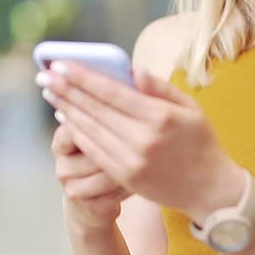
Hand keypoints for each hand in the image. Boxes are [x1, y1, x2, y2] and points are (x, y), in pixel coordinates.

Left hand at [39, 62, 244, 224]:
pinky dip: (78, 132)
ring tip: (51, 93)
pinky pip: (94, 151)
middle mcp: (143, 139)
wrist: (210, 189)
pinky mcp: (125, 177)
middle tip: (44, 75)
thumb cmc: (201, 142)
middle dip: (66, 90)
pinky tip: (67, 118)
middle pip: (95, 109)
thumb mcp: (191, 108)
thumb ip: (160, 88)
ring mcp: (132, 160)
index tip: (60, 65)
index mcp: (160, 117)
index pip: (111, 92)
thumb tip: (132, 70)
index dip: (82, 77)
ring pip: (90, 130)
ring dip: (67, 110)